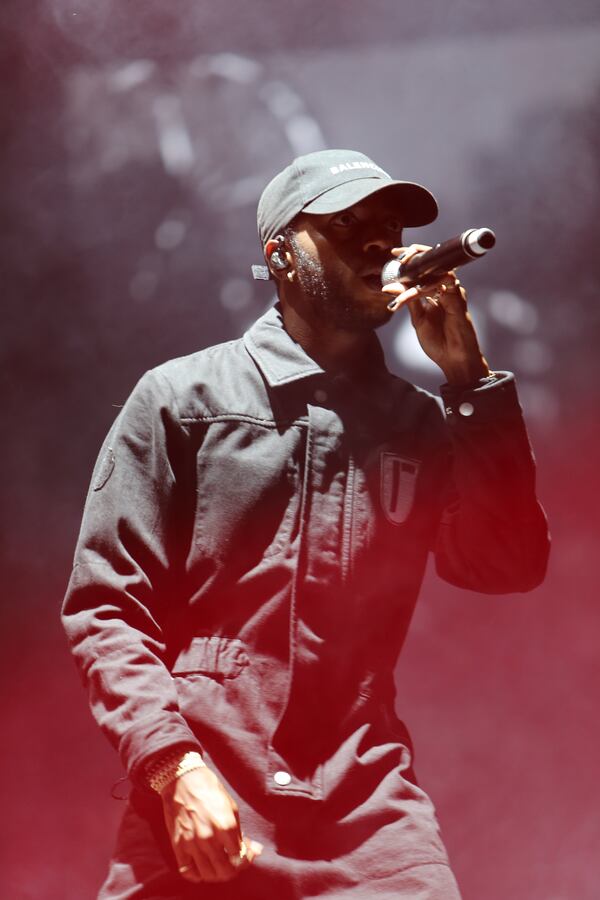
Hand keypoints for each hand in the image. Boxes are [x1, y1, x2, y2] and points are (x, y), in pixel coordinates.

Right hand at [161, 765, 262, 882]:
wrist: (183, 779)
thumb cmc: (209, 789)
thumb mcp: (231, 806)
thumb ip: (239, 831)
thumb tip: (252, 849)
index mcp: (226, 826)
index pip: (240, 858)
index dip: (245, 858)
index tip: (245, 852)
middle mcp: (209, 838)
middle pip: (225, 872)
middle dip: (233, 870)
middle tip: (233, 861)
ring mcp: (192, 844)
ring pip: (208, 875)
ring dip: (216, 874)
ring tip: (219, 864)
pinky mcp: (178, 845)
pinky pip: (187, 872)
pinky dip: (196, 875)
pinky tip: (202, 867)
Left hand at [382, 244, 489, 384]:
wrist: (454, 359)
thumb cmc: (438, 342)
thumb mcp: (418, 320)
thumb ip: (408, 301)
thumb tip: (391, 286)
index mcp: (434, 293)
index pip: (423, 269)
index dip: (412, 258)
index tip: (394, 253)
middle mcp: (444, 289)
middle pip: (433, 263)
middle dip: (416, 255)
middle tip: (400, 255)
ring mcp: (453, 293)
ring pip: (437, 271)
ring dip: (420, 270)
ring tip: (404, 270)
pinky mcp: (458, 300)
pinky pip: (444, 284)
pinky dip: (428, 285)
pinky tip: (416, 289)